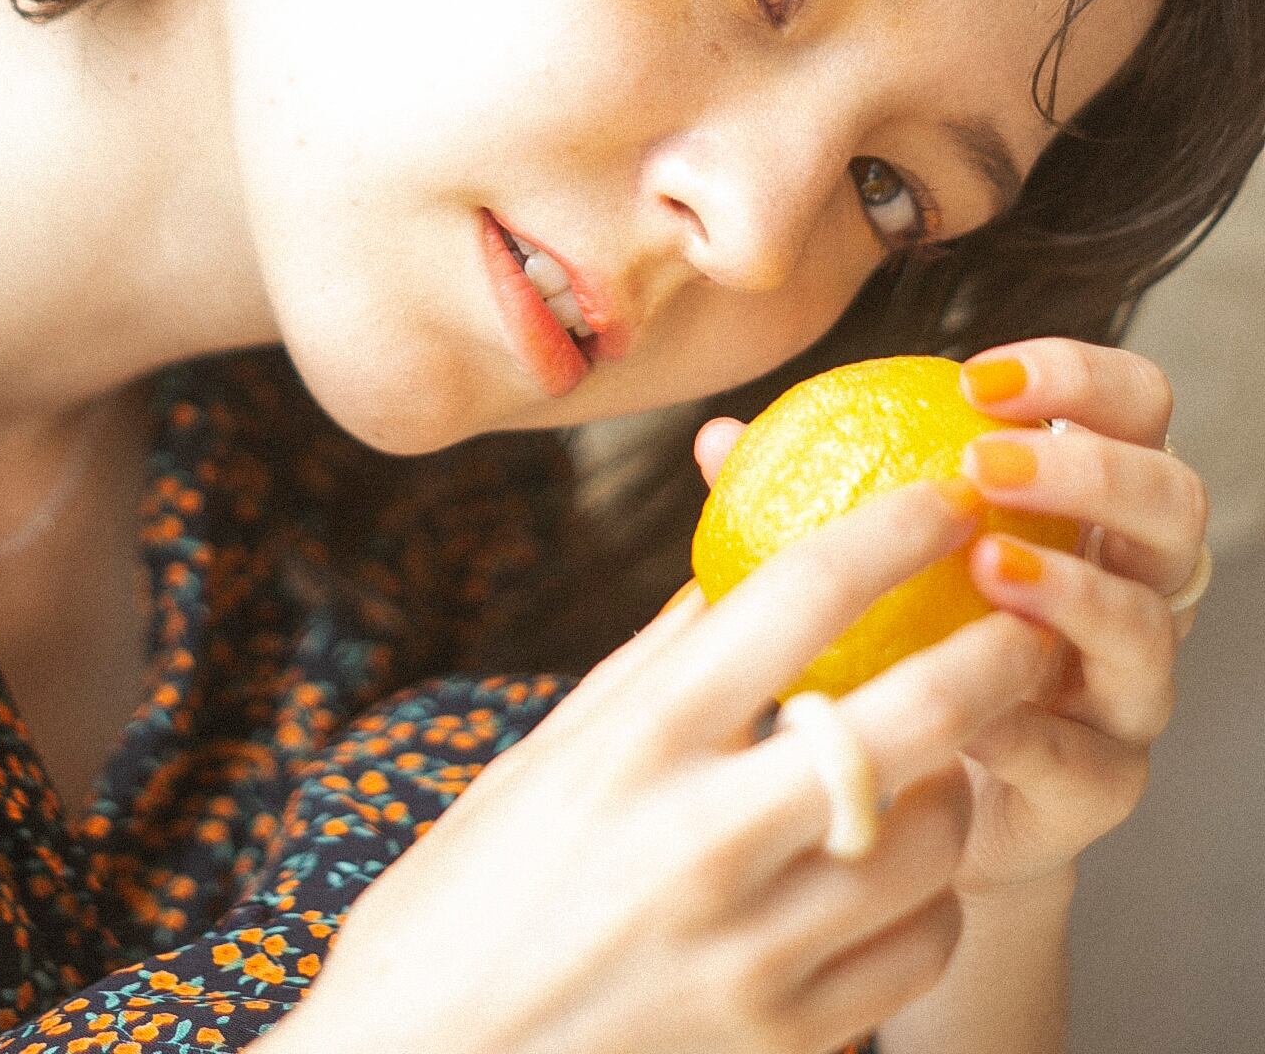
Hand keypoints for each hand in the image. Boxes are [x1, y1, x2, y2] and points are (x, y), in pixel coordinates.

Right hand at [294, 478, 1057, 1053]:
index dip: (892, 530)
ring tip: (935, 766)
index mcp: (636, 739)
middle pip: (912, 716)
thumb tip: (747, 571)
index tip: (940, 496)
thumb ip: (660, 664)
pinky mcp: (786, 1041)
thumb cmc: (470, 894)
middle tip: (1025, 626)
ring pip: (935, 840)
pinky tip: (888, 877)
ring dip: (954, 786)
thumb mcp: (551, 754)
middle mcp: (702, 837)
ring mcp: (752, 951)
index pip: (799, 598)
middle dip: (997, 654)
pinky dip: (926, 899)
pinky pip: (919, 950)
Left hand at [695, 338, 1209, 901]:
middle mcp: (1126, 587)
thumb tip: (718, 437)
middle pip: (1172, 505)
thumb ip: (793, 489)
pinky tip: (971, 708)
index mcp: (1079, 506)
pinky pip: (1089, 755)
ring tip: (991, 564)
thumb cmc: (867, 636)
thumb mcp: (839, 554)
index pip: (1132, 411)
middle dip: (1091, 470)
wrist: (885, 793)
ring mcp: (1123, 688)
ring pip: (1147, 627)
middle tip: (986, 463)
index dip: (1082, 379)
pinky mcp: (1104, 785)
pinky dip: (1030, 723)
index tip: (978, 376)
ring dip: (1076, 588)